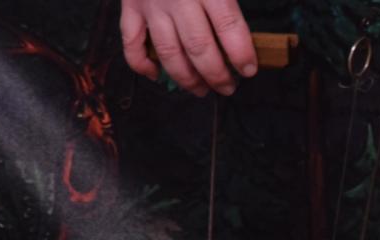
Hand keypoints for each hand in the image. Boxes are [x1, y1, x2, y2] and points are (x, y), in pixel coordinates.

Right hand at [120, 0, 255, 96]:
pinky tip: (157, 76)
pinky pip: (132, 44)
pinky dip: (142, 65)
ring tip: (201, 90)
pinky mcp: (130, 6)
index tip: (249, 70)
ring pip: (169, 54)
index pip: (229, 27)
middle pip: (200, 48)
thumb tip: (248, 28)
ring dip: (187, 79)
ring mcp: (151, 4)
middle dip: (217, 76)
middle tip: (228, 87)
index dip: (241, 54)